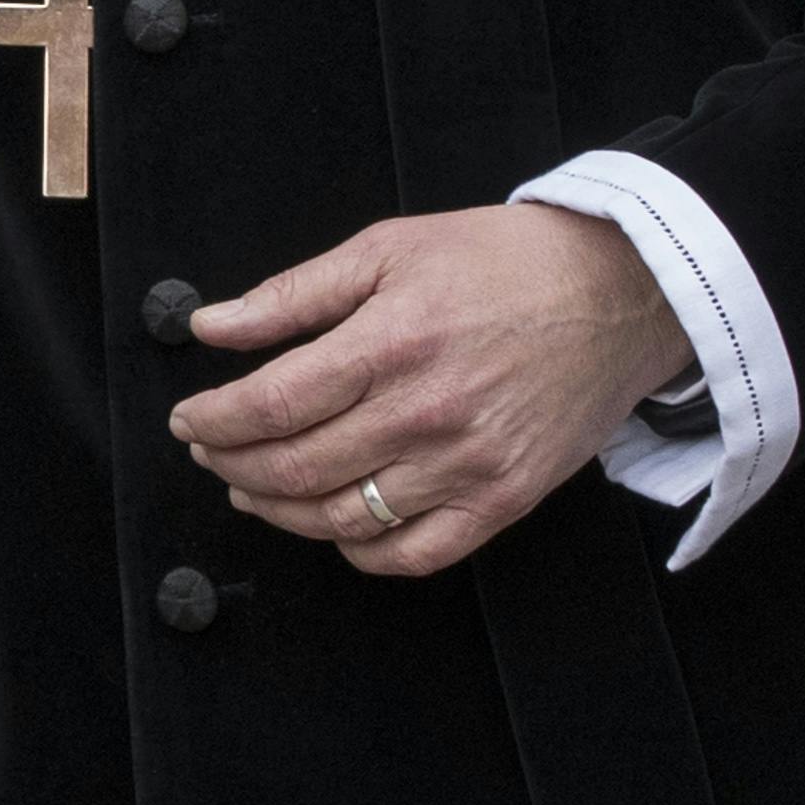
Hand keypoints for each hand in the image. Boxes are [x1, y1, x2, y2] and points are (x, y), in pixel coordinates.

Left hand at [167, 204, 691, 578]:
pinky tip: (335, 527)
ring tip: (254, 488)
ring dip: (281, 510)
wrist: (616, 291)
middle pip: (297, 467)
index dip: (214, 420)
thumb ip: (292, 295)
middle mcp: (426, 413)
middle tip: (209, 453)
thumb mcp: (387, 248)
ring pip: (344, 518)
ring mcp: (467, 466)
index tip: (187, 419)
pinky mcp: (503, 501)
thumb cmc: (501, 262)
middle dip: (233, 465)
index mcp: (391, 342)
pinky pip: (414, 555)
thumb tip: (212, 325)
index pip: (272, 403)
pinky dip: (360, 551)